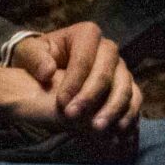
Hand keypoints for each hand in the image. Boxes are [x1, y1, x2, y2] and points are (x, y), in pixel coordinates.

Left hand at [0, 22, 141, 143]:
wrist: (50, 68)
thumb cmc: (39, 58)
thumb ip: (35, 58)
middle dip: (92, 95)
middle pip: (108, 71)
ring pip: (125, 86)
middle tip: (74, 116)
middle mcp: (108, 49)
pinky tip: (117, 130)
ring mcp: (121, 67)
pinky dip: (128, 114)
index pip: (85, 57)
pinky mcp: (128, 85)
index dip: (74, 80)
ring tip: (97, 127)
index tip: (61, 102)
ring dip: (112, 109)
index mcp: (86, 34)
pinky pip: (135, 99)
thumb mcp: (28, 52)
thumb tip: (48, 71)